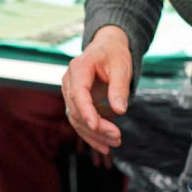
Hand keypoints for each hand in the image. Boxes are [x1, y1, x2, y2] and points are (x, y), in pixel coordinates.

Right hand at [62, 26, 131, 154]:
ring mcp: (69, 91)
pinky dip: (90, 134)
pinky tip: (104, 145)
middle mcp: (69, 80)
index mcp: (79, 68)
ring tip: (114, 143)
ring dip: (93, 134)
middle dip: (96, 127)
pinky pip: (79, 120)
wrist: (107, 47)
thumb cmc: (114, 54)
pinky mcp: (74, 101)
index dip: (86, 112)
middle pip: (76, 109)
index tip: (97, 127)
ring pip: (75, 119)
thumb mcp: (122, 67)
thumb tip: (120, 111)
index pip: (78, 93)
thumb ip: (119, 88)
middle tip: (117, 137)